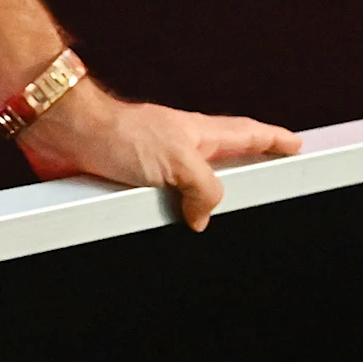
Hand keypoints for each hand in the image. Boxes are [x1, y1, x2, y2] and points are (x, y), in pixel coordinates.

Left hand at [13, 83, 299, 230]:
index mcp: (200, 134)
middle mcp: (180, 148)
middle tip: (266, 179)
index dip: (274, 140)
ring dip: (200, 203)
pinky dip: (164, 215)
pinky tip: (165, 228)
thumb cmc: (119, 133)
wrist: (68, 135)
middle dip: (244, 170)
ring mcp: (155, 165)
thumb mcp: (179, 162)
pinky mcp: (129, 182)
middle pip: (223, 161)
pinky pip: (156, 205)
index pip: (248, 135)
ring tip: (215, 220)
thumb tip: (203, 217)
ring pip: (189, 188)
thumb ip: (205, 189)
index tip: (294, 144)